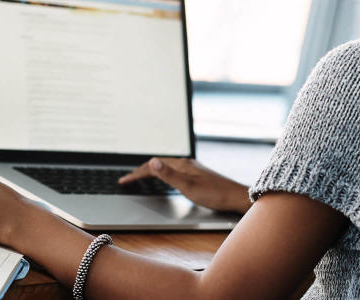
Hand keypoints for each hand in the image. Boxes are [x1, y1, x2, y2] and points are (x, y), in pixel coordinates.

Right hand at [118, 158, 251, 213]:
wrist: (235, 197)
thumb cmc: (214, 194)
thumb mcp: (188, 187)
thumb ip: (169, 175)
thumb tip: (152, 161)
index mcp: (182, 164)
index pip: (153, 166)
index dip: (136, 174)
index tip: (124, 181)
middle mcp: (186, 163)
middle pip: (158, 165)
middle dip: (140, 172)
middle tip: (127, 180)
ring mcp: (192, 169)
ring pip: (165, 168)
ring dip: (150, 172)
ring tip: (140, 178)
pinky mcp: (196, 175)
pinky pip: (172, 172)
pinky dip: (161, 175)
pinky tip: (164, 180)